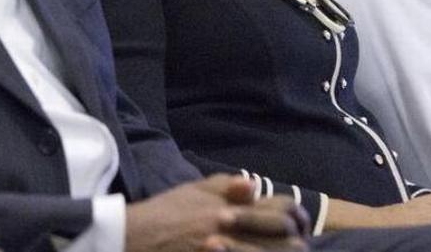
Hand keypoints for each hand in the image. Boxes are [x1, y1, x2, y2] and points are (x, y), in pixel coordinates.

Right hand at [125, 175, 307, 251]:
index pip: (281, 211)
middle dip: (294, 243)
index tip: (298, 225)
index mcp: (230, 209)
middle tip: (296, 245)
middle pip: (284, 240)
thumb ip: (228, 186)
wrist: (133, 238)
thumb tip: (254, 187)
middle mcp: (230, 231)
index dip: (296, 218)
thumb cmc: (166, 212)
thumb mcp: (195, 189)